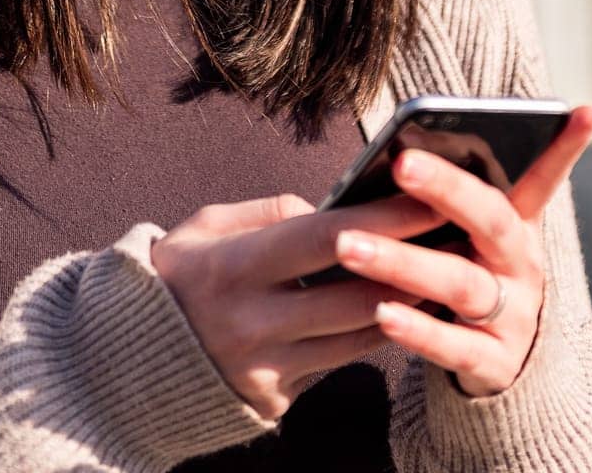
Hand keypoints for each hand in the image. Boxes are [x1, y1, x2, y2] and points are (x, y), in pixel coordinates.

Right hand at [150, 190, 445, 419]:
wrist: (127, 358)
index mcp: (234, 265)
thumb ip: (271, 214)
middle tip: (463, 234)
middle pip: (355, 295)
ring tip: (452, 269)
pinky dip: (379, 333)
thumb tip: (334, 208)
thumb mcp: (209, 226)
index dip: (383, 217)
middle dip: (415, 263)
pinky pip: (342, 362)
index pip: (324, 238)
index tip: (432, 194)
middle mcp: (254, 321)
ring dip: (411, 304)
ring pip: (360, 336)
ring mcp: (267, 366)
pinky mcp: (276, 397)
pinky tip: (410, 307)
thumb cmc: (178, 272)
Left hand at [334, 104, 591, 396]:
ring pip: (460, 282)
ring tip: (350, 245)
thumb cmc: (471, 278)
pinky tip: (382, 314)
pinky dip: (417, 330)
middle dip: (446, 188)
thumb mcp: (471, 240)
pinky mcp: (494, 363)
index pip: (544, 178)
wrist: (502, 366)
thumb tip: (394, 151)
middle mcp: (522, 266)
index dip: (565, 146)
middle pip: (490, 219)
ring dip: (402, 262)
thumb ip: (446, 201)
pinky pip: (454, 346)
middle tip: (400, 162)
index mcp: (517, 227)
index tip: (584, 110)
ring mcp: (512, 315)